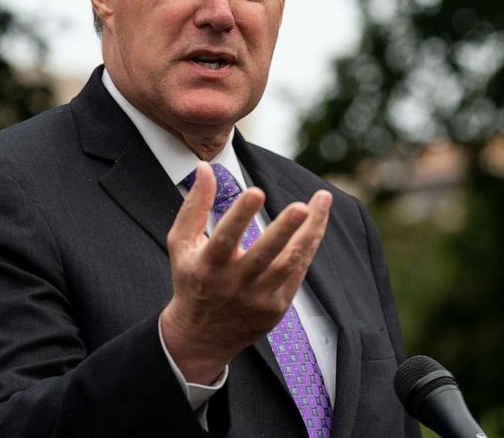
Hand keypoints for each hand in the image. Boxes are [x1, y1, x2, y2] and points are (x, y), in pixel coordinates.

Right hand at [159, 161, 331, 383]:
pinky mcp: (276, 309)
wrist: (201, 336)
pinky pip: (297, 273)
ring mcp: (258, 299)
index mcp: (208, 266)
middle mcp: (234, 285)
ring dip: (310, 232)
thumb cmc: (191, 279)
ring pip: (290, 263)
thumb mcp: (181, 243)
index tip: (256, 191)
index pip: (226, 238)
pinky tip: (316, 224)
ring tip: (322, 200)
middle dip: (286, 229)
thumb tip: (204, 167)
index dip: (241, 215)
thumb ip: (194, 205)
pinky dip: (307, 247)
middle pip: (266, 255)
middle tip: (303, 206)